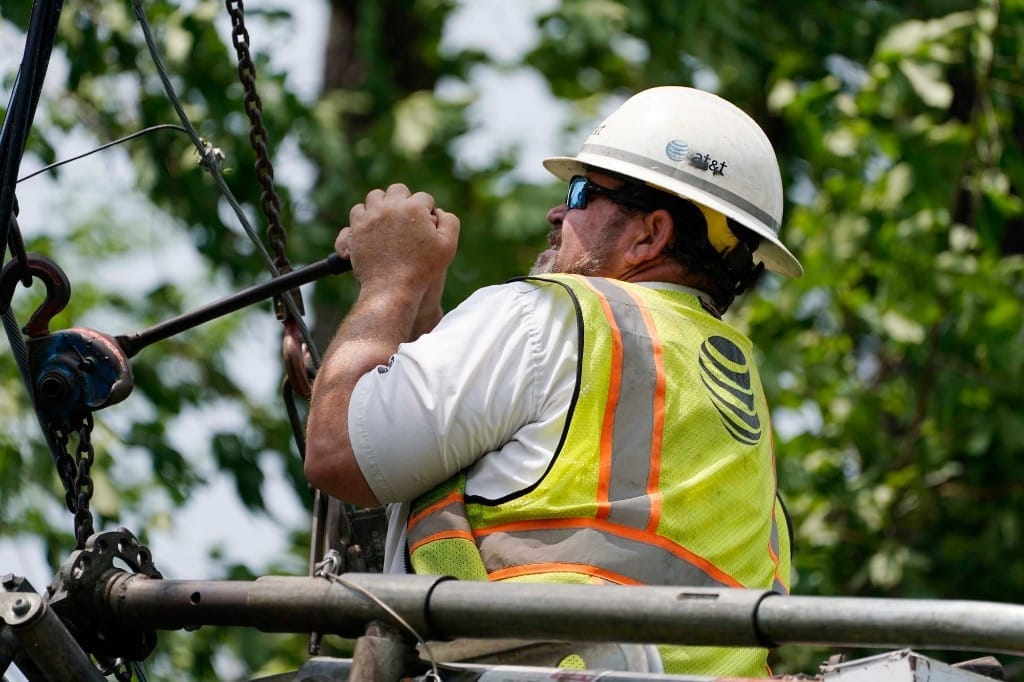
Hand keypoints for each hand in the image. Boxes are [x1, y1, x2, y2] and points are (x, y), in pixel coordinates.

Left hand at [336, 184, 458, 313]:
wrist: (393, 289)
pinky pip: (357, 212)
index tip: (426, 224)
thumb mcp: (448, 246)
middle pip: (397, 190)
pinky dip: (363, 218)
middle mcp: (390, 207)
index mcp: (414, 208)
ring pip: (375, 197)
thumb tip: (439, 211)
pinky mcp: (356, 230)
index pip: (424, 198)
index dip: (427, 210)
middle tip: (407, 219)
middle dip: (404, 201)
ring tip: (388, 221)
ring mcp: (370, 217)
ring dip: (382, 205)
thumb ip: (450, 222)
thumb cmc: (423, 270)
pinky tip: (371, 228)